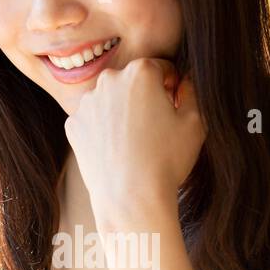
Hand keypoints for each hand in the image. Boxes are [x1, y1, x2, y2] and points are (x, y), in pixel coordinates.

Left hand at [63, 57, 205, 222]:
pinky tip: (117, 150)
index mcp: (141, 72)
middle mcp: (109, 79)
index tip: (173, 107)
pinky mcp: (74, 125)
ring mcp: (87, 103)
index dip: (171, 87)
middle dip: (144, 96)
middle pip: (132, 81)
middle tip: (155, 127)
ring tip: (135, 142)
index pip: (161, 69)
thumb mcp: (195, 123)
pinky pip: (94, 120)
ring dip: (122, 111)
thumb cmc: (166, 161)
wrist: (130, 199)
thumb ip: (192, 92)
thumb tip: (185, 81)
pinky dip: (104, 130)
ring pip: (111, 99)